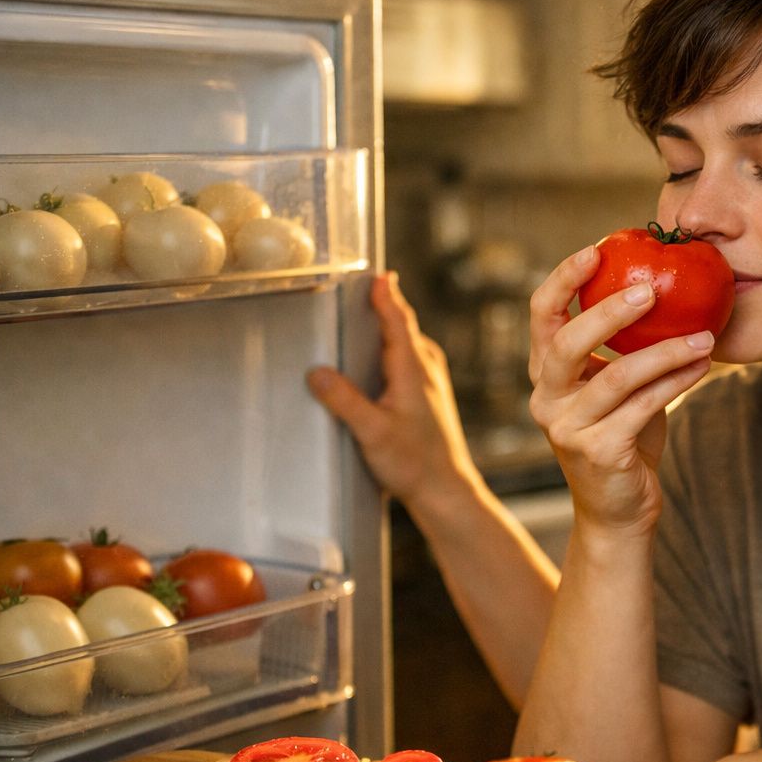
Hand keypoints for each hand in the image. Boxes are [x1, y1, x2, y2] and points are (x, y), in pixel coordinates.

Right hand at [306, 272, 479, 511]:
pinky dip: (385, 350)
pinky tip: (366, 360)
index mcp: (414, 369)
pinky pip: (402, 360)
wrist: (445, 490)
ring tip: (351, 315)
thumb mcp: (372, 431)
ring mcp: (428, 381)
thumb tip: (316, 371)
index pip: (398, 319)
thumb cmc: (413, 463)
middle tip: (350, 286)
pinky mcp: (424, 396)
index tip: (375, 271)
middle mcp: (425, 368)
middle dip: (378, 305)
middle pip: (399, 326)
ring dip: (381, 328)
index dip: (385, 294)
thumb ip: (344, 400)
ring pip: (401, 343)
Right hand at [528, 243, 714, 534]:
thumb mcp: (617, 386)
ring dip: (666, 352)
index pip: (541, 314)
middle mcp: (547, 398)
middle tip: (652, 289)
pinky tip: (702, 366)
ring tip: (705, 336)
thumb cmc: (624, 437)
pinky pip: (644, 407)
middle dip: (610, 311)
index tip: (597, 249)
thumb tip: (665, 286)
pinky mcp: (599, 452)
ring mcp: (568, 428)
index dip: (564, 279)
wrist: (620, 509)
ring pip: (618, 377)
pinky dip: (676, 382)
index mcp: (546, 373)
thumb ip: (624, 348)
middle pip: (568, 341)